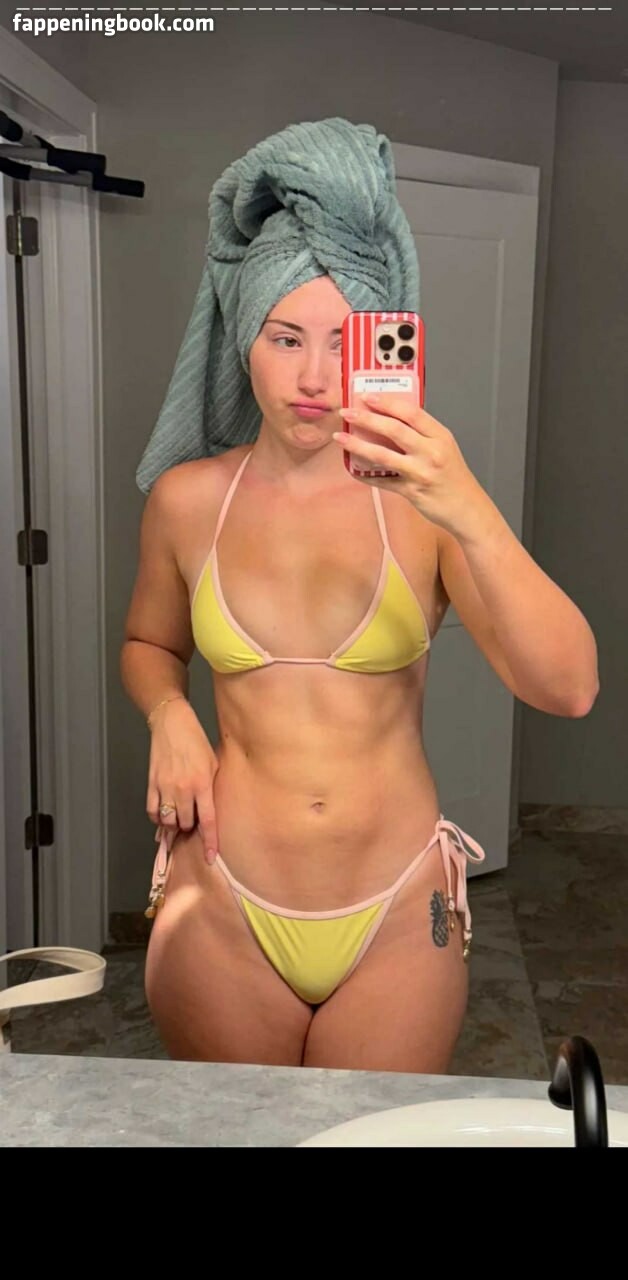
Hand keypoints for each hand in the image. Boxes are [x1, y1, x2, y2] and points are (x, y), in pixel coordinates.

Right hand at [146, 699, 219, 863]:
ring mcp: (165, 787)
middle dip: (190, 827)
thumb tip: (209, 812)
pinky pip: (153, 811)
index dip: (209, 842)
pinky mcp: (151, 783)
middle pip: (185, 824)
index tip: (210, 858)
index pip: (207, 821)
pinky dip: (158, 817)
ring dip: (174, 824)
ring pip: (168, 821)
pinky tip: (164, 813)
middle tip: (192, 820)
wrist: (172, 724)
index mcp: (203, 784)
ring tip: (178, 817)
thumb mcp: (214, 763)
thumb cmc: (197, 742)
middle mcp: (184, 789)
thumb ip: (212, 788)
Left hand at [333, 392, 484, 538]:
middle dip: (367, 418)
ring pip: (383, 454)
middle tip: (348, 412)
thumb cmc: (454, 478)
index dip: (387, 402)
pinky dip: (365, 474)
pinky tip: (353, 468)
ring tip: (340, 438)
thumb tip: (390, 420)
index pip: (411, 412)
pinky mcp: (412, 491)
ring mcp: (421, 472)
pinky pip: (382, 480)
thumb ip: (422, 434)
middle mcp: (431, 452)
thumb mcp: (445, 447)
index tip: (367, 396)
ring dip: (358, 445)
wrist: (467, 508)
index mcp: (440, 436)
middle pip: (394, 429)